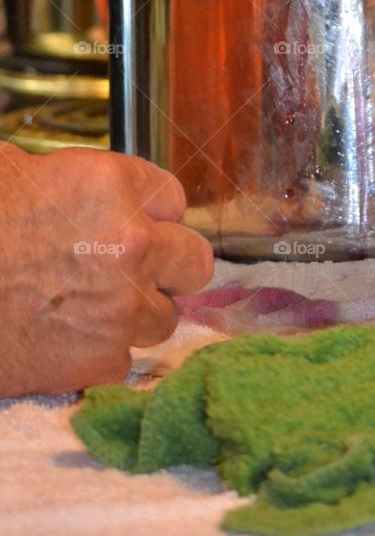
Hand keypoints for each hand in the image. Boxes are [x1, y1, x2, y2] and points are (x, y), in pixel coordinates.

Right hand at [0, 144, 212, 396]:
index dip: (152, 216)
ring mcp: (120, 306)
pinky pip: (124, 362)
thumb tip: (96, 198)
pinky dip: (99, 357)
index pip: (173, 198)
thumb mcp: (20, 172)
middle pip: (192, 261)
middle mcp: (132, 242)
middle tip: (131, 274)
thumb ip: (79, 186)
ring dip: (135, 317)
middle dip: (166, 268)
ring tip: (86, 312)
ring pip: (164, 318)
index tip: (135, 227)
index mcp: (114, 185)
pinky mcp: (97, 362)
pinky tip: (63, 343)